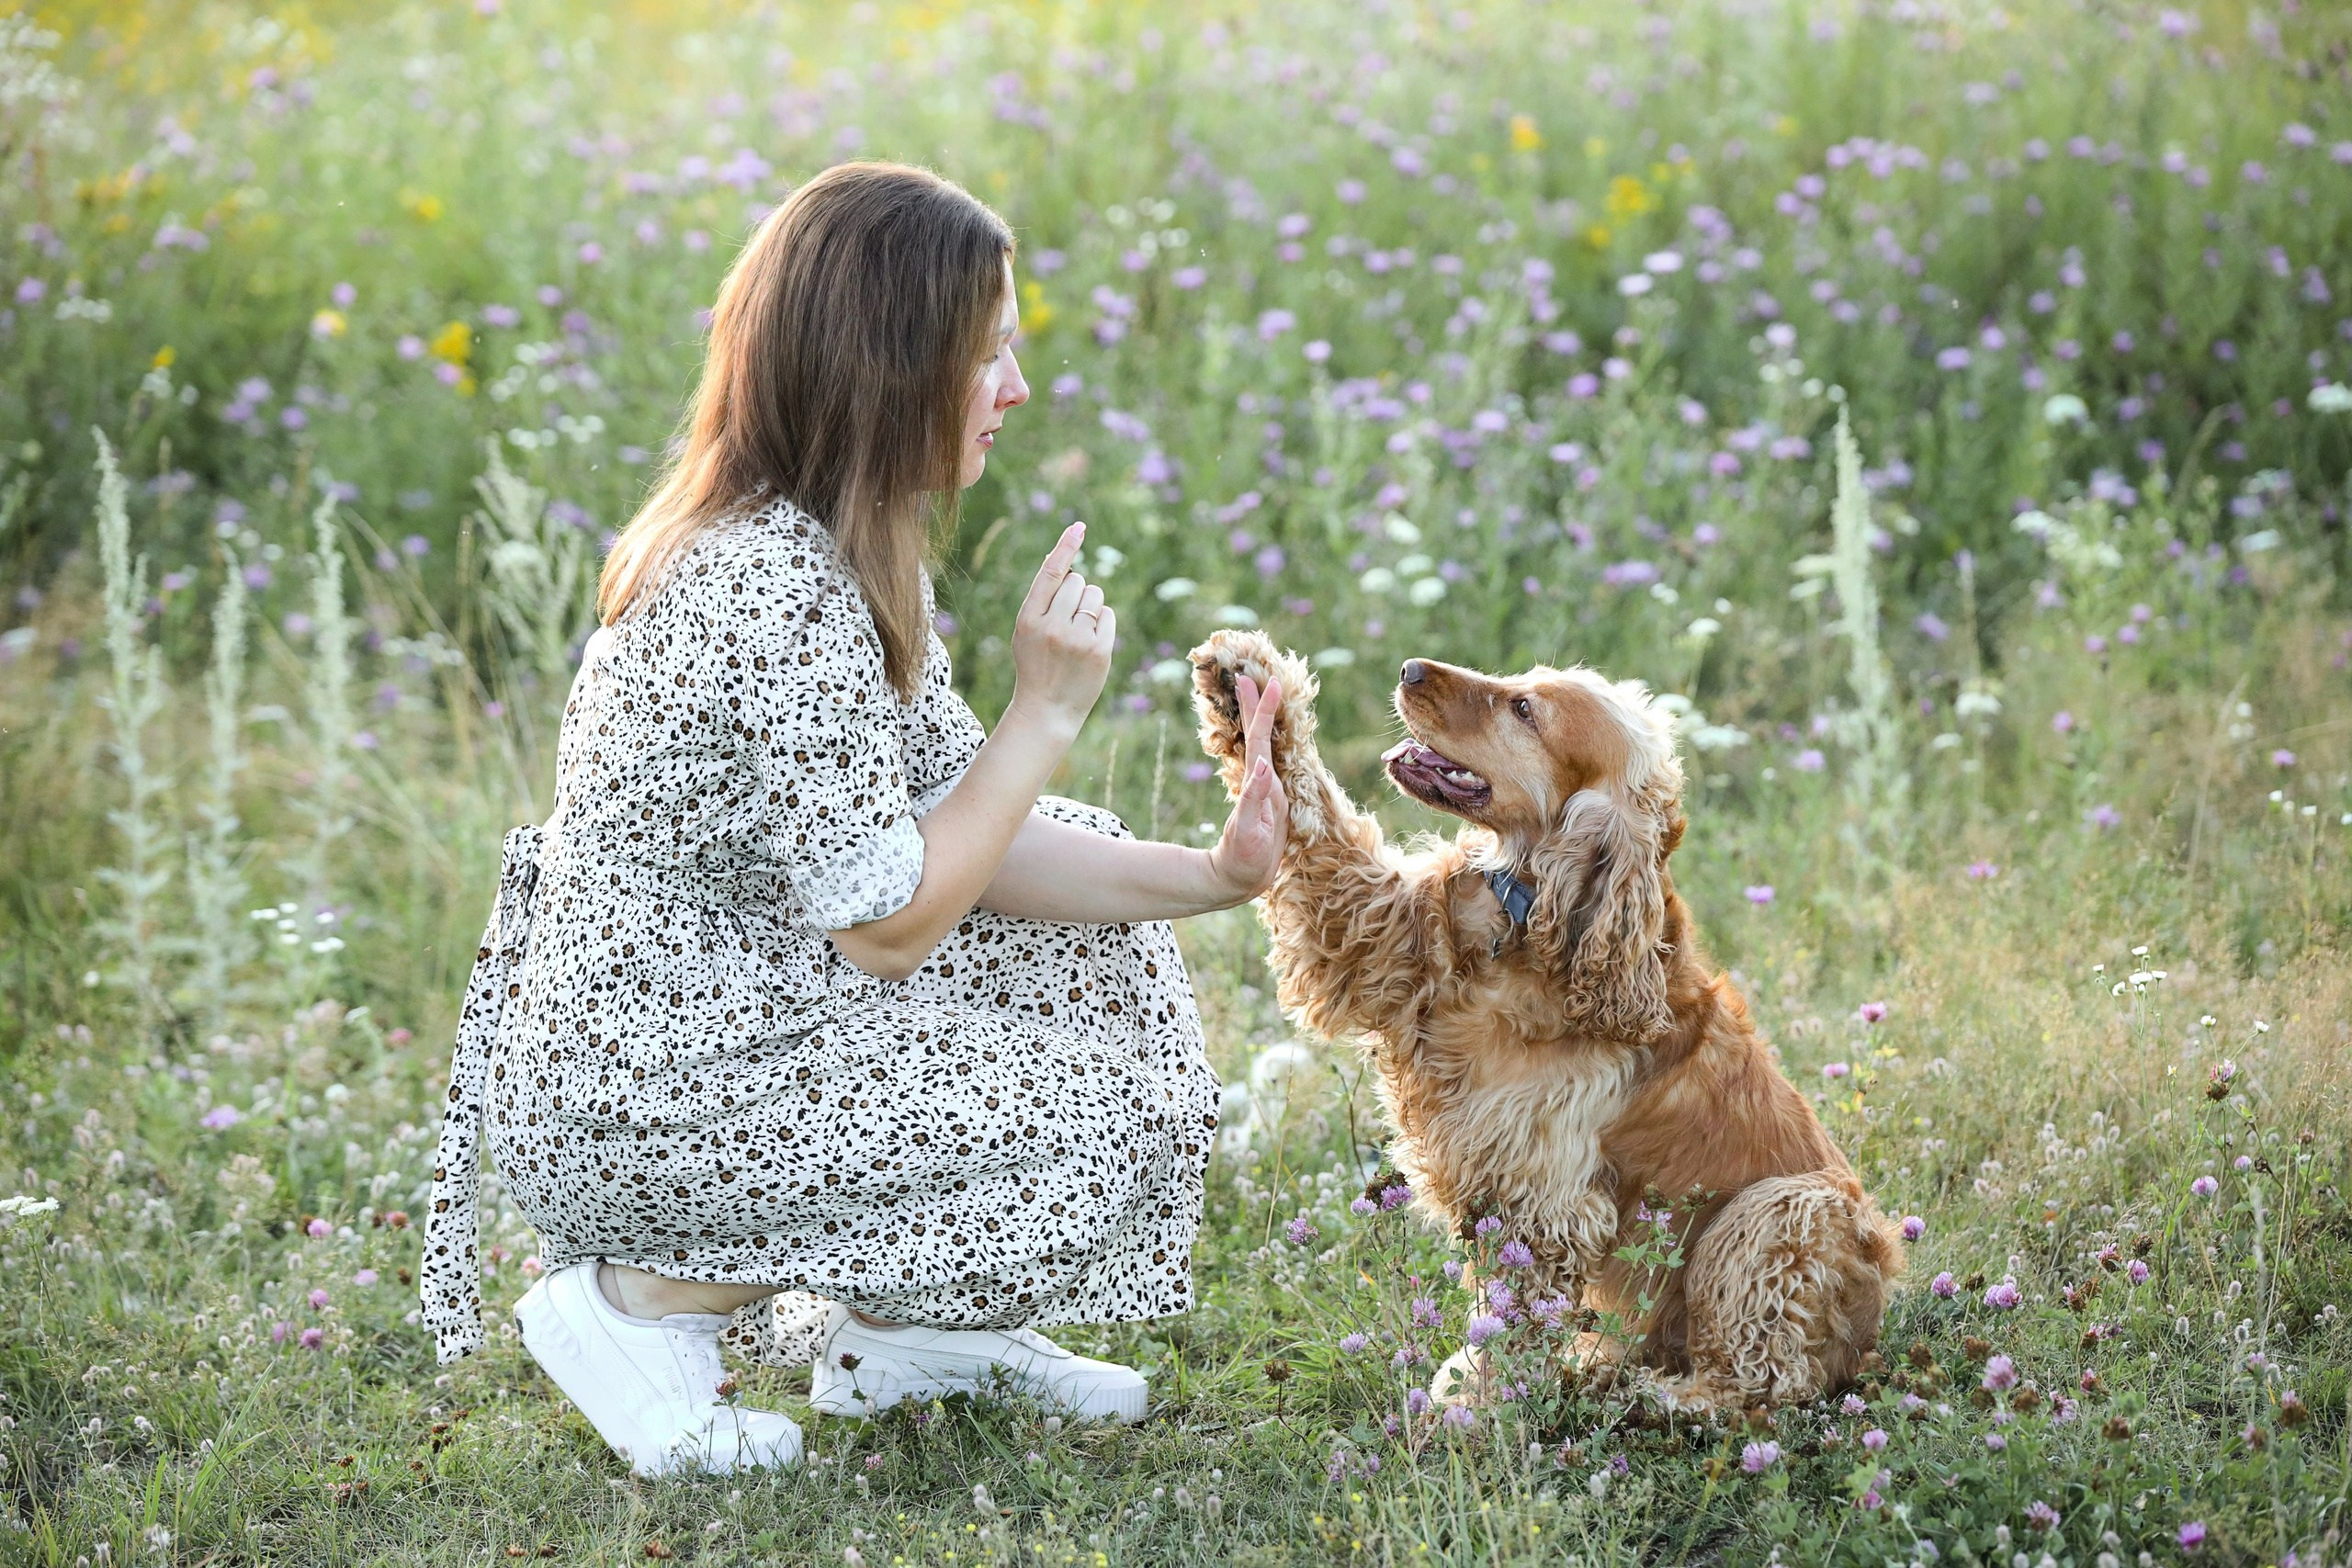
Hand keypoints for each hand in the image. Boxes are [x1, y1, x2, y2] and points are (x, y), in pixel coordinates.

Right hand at [1007, 521, 1113, 734]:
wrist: (1047, 708)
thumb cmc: (1036, 664)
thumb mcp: (1026, 630)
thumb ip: (1041, 598)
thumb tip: (1058, 558)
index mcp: (1028, 618)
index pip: (1050, 574)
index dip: (1065, 548)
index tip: (1078, 527)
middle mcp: (1052, 626)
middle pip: (1078, 582)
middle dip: (1077, 594)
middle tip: (1067, 620)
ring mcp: (1077, 639)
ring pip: (1095, 595)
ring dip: (1091, 607)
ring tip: (1077, 633)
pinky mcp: (1099, 650)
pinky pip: (1108, 615)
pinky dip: (1102, 623)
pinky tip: (1090, 643)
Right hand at [1206, 673, 1288, 902]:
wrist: (1243, 879)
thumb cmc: (1247, 860)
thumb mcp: (1251, 834)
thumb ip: (1255, 800)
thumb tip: (1261, 766)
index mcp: (1267, 788)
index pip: (1263, 742)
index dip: (1264, 712)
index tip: (1270, 683)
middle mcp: (1267, 784)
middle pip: (1261, 737)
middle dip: (1257, 706)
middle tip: (1249, 677)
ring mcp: (1261, 789)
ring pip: (1259, 744)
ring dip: (1255, 717)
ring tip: (1249, 692)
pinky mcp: (1254, 796)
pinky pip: (1252, 759)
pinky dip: (1251, 739)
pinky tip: (1249, 730)